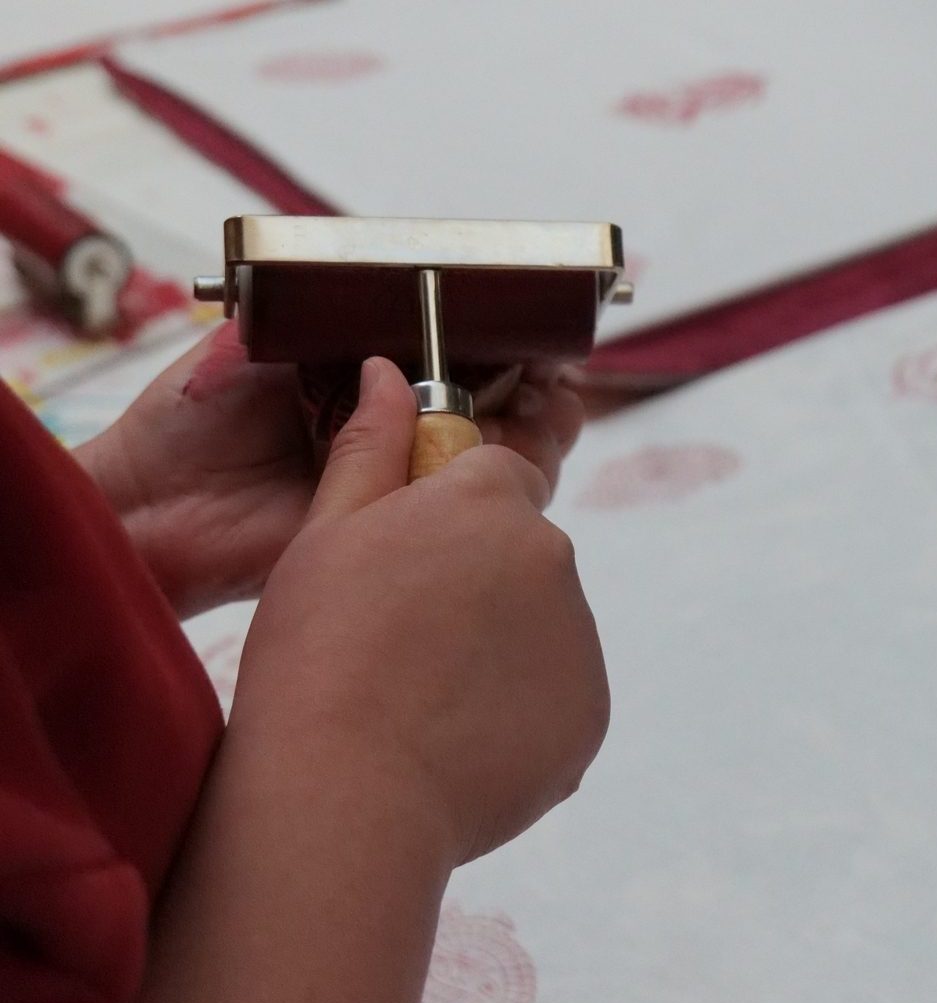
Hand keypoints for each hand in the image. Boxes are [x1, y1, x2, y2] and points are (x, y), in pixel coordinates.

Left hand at [74, 323, 586, 617]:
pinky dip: (511, 476)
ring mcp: (401, 483)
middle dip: (535, 382)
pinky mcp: (402, 534)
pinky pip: (472, 510)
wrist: (149, 509)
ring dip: (537, 424)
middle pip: (492, 403)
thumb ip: (326, 321)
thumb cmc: (185, 422)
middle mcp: (391, 429)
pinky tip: (527, 441)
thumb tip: (402, 300)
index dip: (498, 337)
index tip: (530, 318)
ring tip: (550, 399)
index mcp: (359, 380)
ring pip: (498, 456)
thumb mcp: (258, 343)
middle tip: (553, 366)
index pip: (451, 353)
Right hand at [227, 359, 608, 865]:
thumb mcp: (325, 535)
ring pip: (543, 628)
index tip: (407, 563)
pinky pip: (558, 698)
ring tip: (421, 701)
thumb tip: (388, 371)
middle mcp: (555, 557)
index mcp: (491, 500)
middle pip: (524, 554)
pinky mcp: (592, 713)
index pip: (496, 477)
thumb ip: (371, 447)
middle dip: (478, 585)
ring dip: (500, 651)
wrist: (348, 793)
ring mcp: (581, 639)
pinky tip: (454, 742)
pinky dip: (518, 715)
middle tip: (402, 642)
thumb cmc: (317, 655)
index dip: (450, 516)